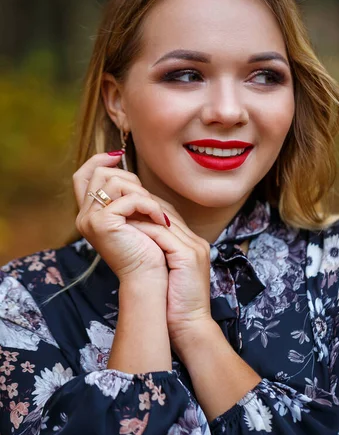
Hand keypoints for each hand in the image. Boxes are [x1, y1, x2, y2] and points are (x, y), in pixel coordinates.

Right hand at [73, 153, 169, 284]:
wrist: (149, 278)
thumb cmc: (147, 248)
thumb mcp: (133, 215)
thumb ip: (125, 194)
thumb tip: (122, 165)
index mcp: (89, 214)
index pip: (83, 176)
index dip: (98, 160)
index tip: (118, 157)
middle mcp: (84, 216)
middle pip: (100, 173)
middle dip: (130, 180)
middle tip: (148, 200)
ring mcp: (90, 219)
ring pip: (114, 181)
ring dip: (141, 193)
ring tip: (155, 212)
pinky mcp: (102, 223)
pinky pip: (129, 199)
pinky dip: (149, 205)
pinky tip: (160, 219)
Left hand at [127, 212, 212, 352]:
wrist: (190, 327)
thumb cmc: (174, 305)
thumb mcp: (166, 273)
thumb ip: (157, 255)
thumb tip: (134, 242)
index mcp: (193, 244)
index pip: (169, 215)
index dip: (146, 208)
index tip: (124, 207)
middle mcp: (196, 241)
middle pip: (167, 212)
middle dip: (142, 205)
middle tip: (118, 203)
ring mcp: (194, 247)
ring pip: (164, 219)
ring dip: (140, 214)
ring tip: (119, 211)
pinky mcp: (188, 256)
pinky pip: (162, 234)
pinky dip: (143, 229)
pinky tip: (126, 227)